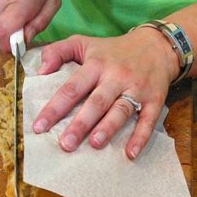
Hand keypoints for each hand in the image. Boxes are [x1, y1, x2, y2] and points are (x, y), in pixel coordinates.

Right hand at [0, 0, 60, 51]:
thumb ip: (40, 23)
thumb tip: (27, 39)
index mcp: (17, 4)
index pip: (3, 37)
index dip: (13, 46)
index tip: (23, 43)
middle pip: (1, 37)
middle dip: (15, 36)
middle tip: (28, 22)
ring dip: (11, 25)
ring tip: (22, 8)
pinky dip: (5, 17)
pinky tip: (14, 3)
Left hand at [32, 29, 180, 158]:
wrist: (157, 46)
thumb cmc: (113, 50)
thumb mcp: (84, 43)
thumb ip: (58, 52)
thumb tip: (40, 70)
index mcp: (96, 65)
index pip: (72, 88)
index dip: (55, 108)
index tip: (39, 127)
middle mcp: (116, 77)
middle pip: (96, 102)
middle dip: (80, 123)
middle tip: (65, 144)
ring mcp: (136, 89)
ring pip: (121, 110)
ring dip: (108, 128)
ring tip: (95, 144)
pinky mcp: (154, 100)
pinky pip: (148, 120)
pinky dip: (140, 137)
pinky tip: (130, 153)